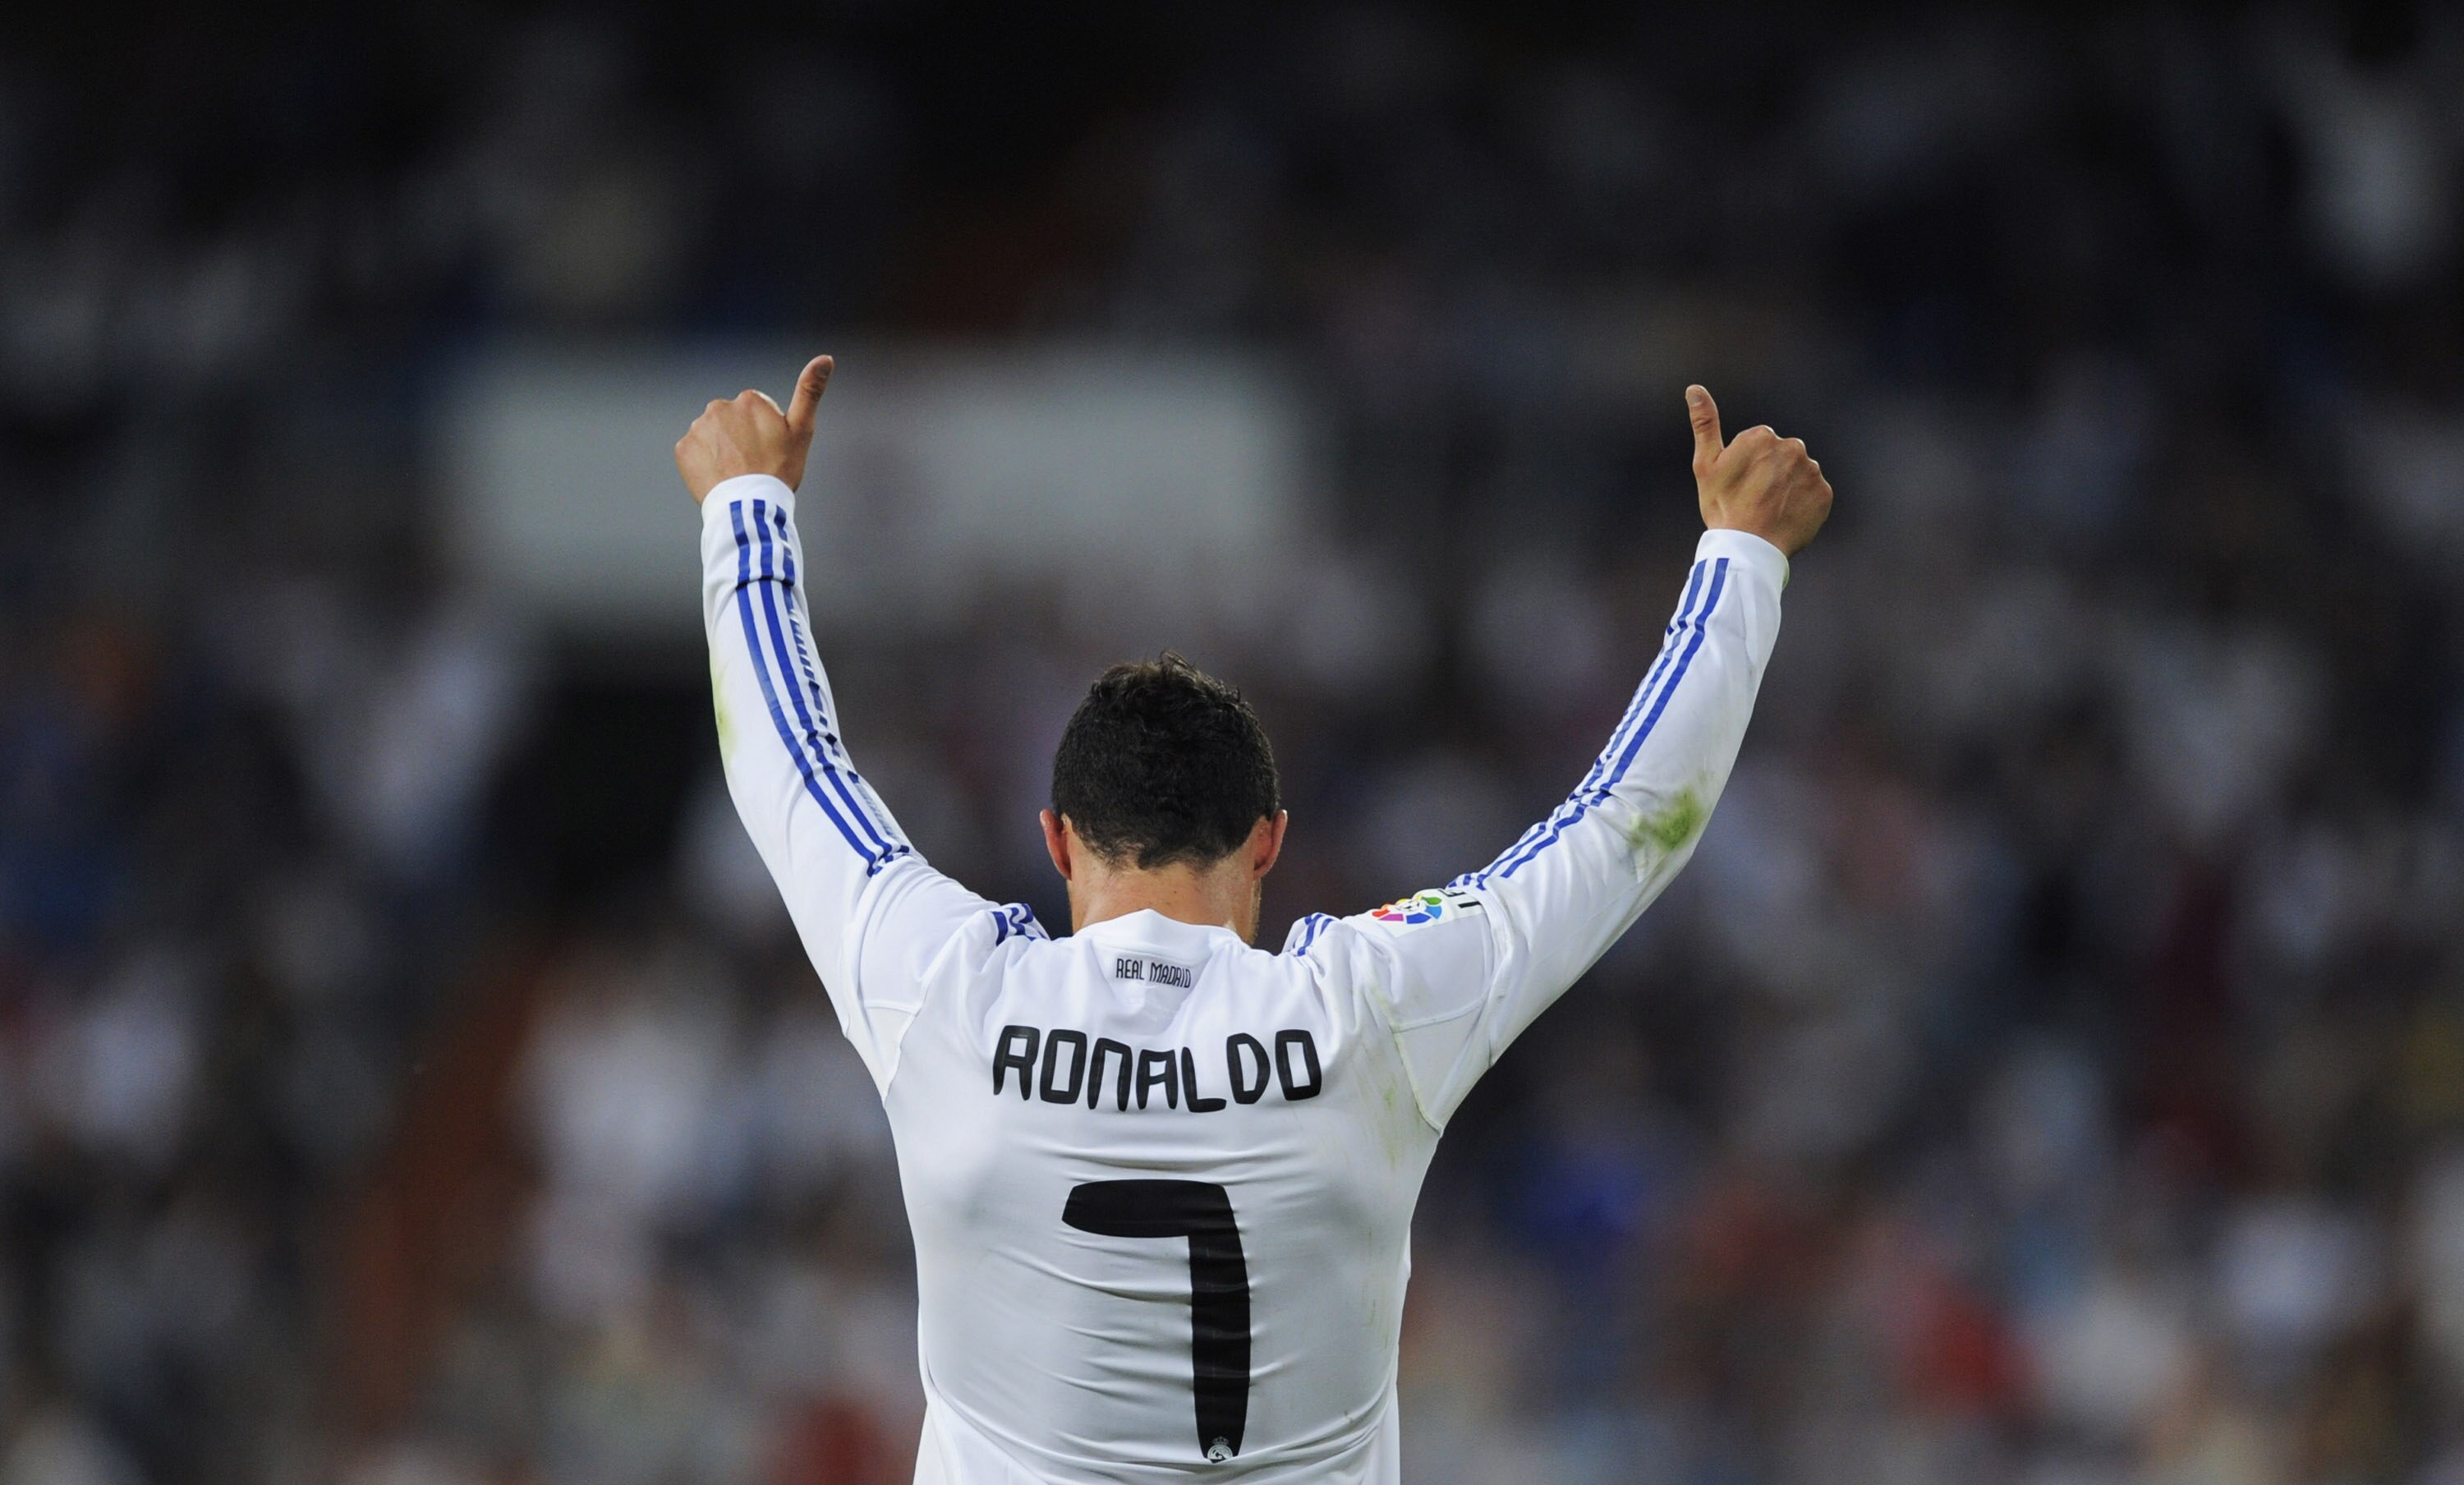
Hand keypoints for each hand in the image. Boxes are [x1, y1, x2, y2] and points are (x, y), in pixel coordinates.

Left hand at [675, 354, 833, 503]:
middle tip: (753, 464)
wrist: (749, 506)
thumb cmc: (779, 470)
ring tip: (736, 473)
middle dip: (741, 438)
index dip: (766, 433)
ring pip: (712, 436)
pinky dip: (704, 463)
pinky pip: (694, 452)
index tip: (770, 452)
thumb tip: (825, 358)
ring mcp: (698, 428)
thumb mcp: (802, 431)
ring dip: (721, 449)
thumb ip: (811, 391)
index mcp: (749, 400)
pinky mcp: (683, 449)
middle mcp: (719, 407)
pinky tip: (718, 477)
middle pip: (732, 422)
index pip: (756, 412)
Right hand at [1686, 384, 1831, 557]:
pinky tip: (1786, 517)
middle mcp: (1792, 447)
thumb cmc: (1722, 507)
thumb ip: (1705, 424)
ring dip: (1788, 489)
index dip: (1747, 466)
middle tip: (1754, 500)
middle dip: (1770, 474)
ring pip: (1798, 475)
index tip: (1739, 485)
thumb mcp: (1705, 465)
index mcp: (1762, 436)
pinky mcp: (1824, 494)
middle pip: (1781, 457)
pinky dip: (1802, 504)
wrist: (1749, 549)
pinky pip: (1813, 494)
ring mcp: (1811, 471)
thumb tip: (1694, 388)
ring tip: (1770, 511)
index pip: (1759, 445)